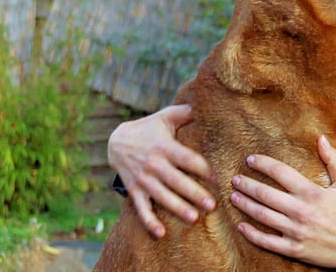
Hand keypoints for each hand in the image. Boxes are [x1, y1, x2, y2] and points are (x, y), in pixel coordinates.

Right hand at [107, 104, 215, 237]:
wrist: (115, 141)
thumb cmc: (149, 129)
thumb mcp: (165, 117)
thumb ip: (186, 112)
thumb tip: (208, 102)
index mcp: (165, 147)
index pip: (187, 159)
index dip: (203, 168)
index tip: (219, 178)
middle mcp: (154, 164)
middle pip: (177, 181)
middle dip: (194, 193)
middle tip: (212, 205)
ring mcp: (143, 179)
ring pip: (162, 196)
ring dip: (177, 208)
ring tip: (193, 218)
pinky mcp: (134, 190)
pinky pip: (141, 208)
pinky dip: (149, 222)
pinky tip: (161, 233)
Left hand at [230, 135, 335, 271]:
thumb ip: (333, 160)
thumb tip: (321, 138)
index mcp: (311, 192)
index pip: (281, 172)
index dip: (263, 164)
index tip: (251, 160)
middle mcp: (300, 211)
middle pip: (266, 194)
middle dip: (247, 184)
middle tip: (235, 179)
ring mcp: (295, 231)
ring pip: (263, 216)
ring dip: (245, 205)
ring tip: (234, 197)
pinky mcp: (293, 249)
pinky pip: (267, 241)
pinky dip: (252, 234)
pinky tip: (241, 226)